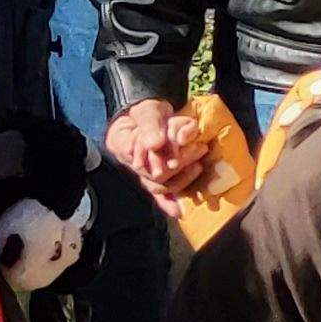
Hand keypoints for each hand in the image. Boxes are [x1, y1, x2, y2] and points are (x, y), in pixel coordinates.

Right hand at [104, 99, 213, 214]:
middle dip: (178, 164)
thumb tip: (155, 143)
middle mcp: (130, 162)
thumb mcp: (148, 109)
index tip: (180, 146)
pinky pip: (160, 195)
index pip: (139, 156)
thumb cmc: (149, 109)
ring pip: (159, 185)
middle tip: (199, 149)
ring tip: (198, 165)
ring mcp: (142, 172)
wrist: (152, 113)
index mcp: (121, 143)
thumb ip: (150, 125)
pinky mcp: (155, 178)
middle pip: (152, 174)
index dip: (158, 157)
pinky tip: (178, 211)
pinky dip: (168, 203)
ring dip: (182, 178)